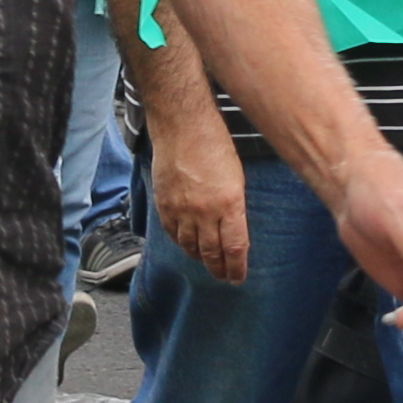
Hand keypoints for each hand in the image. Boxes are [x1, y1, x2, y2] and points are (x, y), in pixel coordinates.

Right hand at [149, 113, 252, 287]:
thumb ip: (234, 205)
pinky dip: (180, 243)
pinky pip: (172, 234)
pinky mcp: (164, 205)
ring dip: (200, 257)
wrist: (182, 125)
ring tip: (207, 263)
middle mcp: (205, 212)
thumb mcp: (237, 176)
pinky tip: (186, 244)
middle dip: (219, 269)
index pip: (235, 247)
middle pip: (212, 252)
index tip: (238, 278)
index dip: (237, 267)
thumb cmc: (215, 143)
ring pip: (190, 246)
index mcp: (229, 203)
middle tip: (224, 277)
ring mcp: (182, 210)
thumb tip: (233, 228)